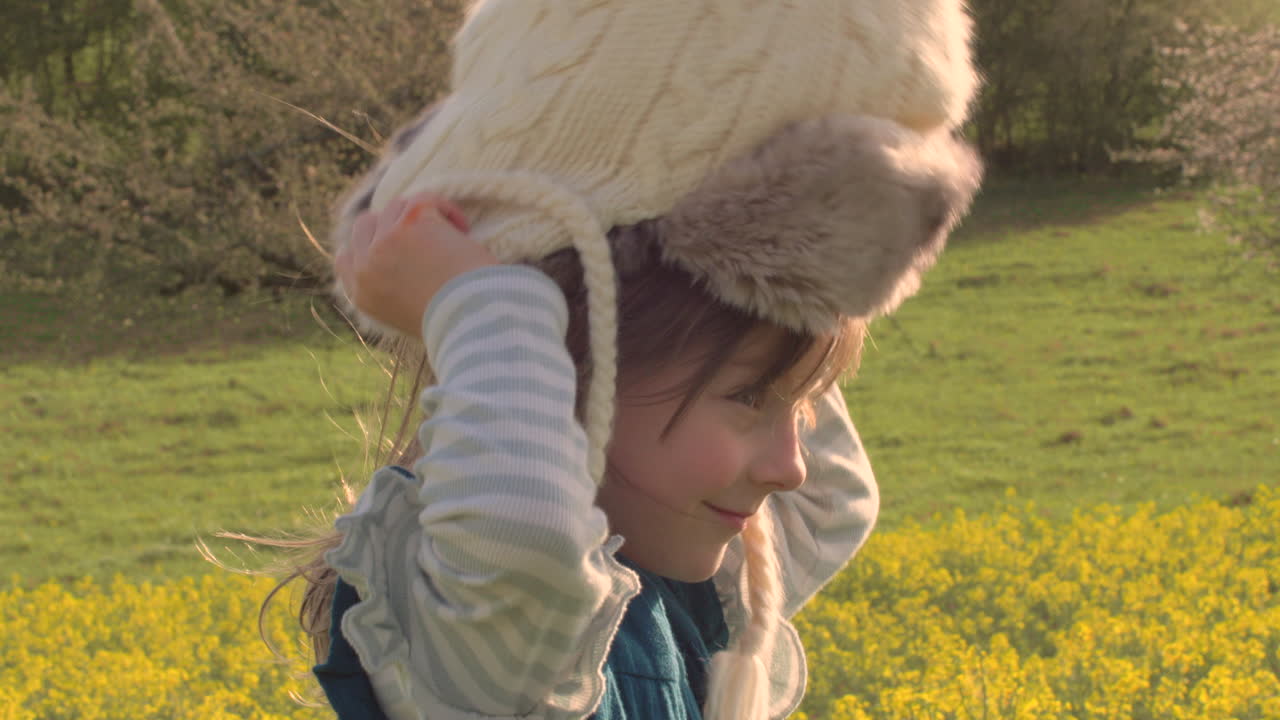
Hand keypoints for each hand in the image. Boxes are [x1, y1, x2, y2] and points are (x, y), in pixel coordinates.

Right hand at [335, 191, 496, 337]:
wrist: (472, 319)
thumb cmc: (454, 324)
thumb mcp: (410, 318)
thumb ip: (395, 293)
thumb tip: (405, 267)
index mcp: (363, 296)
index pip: (346, 259)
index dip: (368, 245)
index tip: (391, 244)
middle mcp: (366, 267)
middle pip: (364, 225)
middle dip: (392, 224)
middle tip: (424, 234)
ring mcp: (386, 241)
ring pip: (394, 207)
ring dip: (421, 215)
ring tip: (451, 233)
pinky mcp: (411, 221)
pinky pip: (423, 199)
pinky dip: (445, 208)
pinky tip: (462, 226)